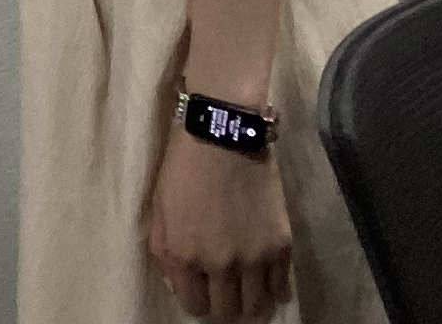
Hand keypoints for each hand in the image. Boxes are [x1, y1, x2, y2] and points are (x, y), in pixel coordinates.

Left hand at [145, 130, 292, 317]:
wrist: (223, 135)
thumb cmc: (183, 168)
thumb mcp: (159, 210)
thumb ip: (165, 252)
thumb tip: (179, 283)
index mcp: (184, 256)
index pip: (195, 306)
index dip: (197, 302)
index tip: (200, 291)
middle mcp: (219, 265)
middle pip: (227, 312)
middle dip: (222, 306)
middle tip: (223, 293)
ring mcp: (254, 258)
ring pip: (256, 306)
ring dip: (249, 302)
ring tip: (246, 290)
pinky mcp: (281, 246)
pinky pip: (282, 287)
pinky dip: (275, 290)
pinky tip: (268, 282)